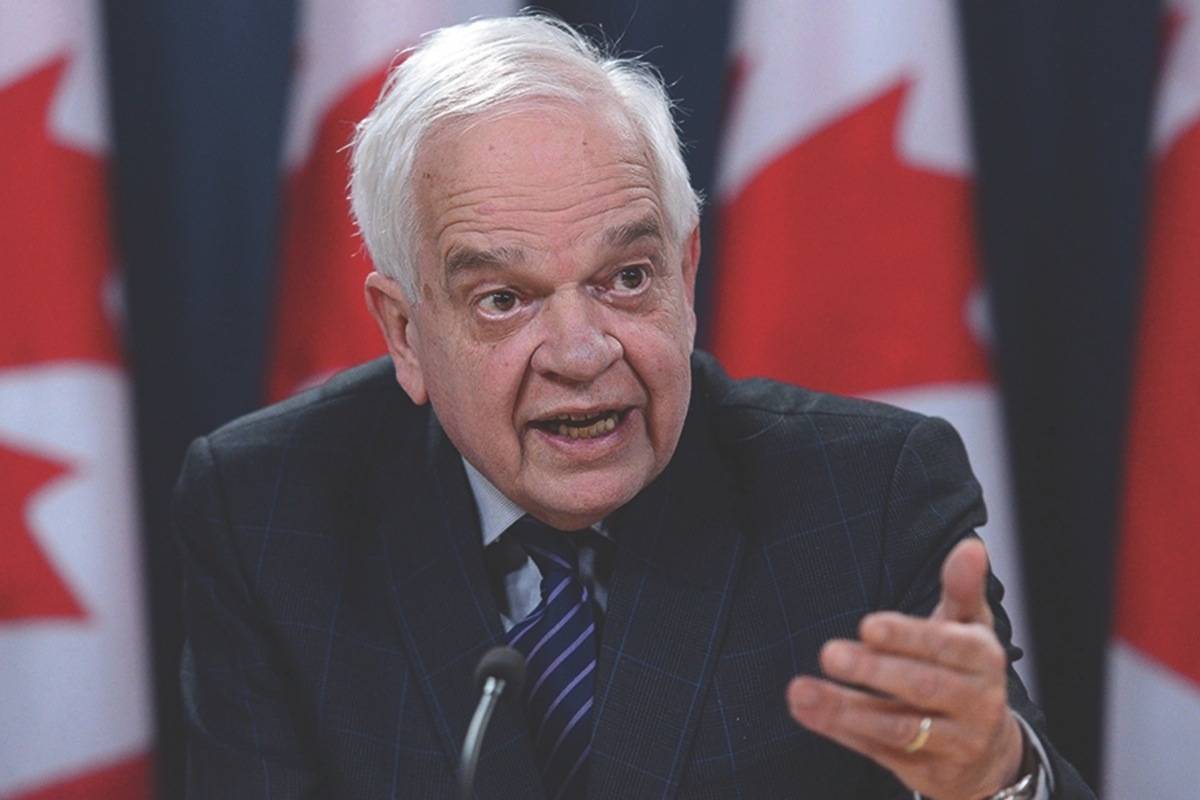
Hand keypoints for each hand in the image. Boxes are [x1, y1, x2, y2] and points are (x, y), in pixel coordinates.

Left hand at [786, 538, 1023, 799]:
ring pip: (899, 728)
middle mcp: (976, 703)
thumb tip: (969, 546)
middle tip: (829, 653)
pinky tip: (809, 711)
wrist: (988, 754)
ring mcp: (954, 742)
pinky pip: (881, 753)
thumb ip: (961, 588)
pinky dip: (842, 732)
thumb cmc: (965, 673)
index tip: (867, 625)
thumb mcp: (968, 628)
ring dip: (846, 710)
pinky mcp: (929, 773)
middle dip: (873, 671)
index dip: (907, 636)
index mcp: (984, 659)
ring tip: (802, 691)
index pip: (947, 646)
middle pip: (923, 687)